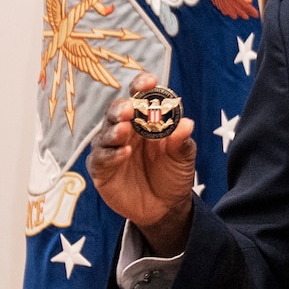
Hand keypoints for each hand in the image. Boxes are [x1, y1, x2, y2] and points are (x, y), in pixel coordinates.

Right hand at [85, 74, 197, 255]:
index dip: (141, 86)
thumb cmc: (172, 173)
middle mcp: (125, 129)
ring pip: (105, 133)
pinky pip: (102, 158)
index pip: (140, 96)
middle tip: (130, 108)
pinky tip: (123, 153)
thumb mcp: (183, 157)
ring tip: (124, 130)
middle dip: (122, 107)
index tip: (149, 81)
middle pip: (117, 111)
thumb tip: (186, 124)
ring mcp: (111, 148)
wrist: (166, 207)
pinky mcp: (102, 169)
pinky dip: (112, 154)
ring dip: (115, 130)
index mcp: (144, 119)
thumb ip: (182, 141)